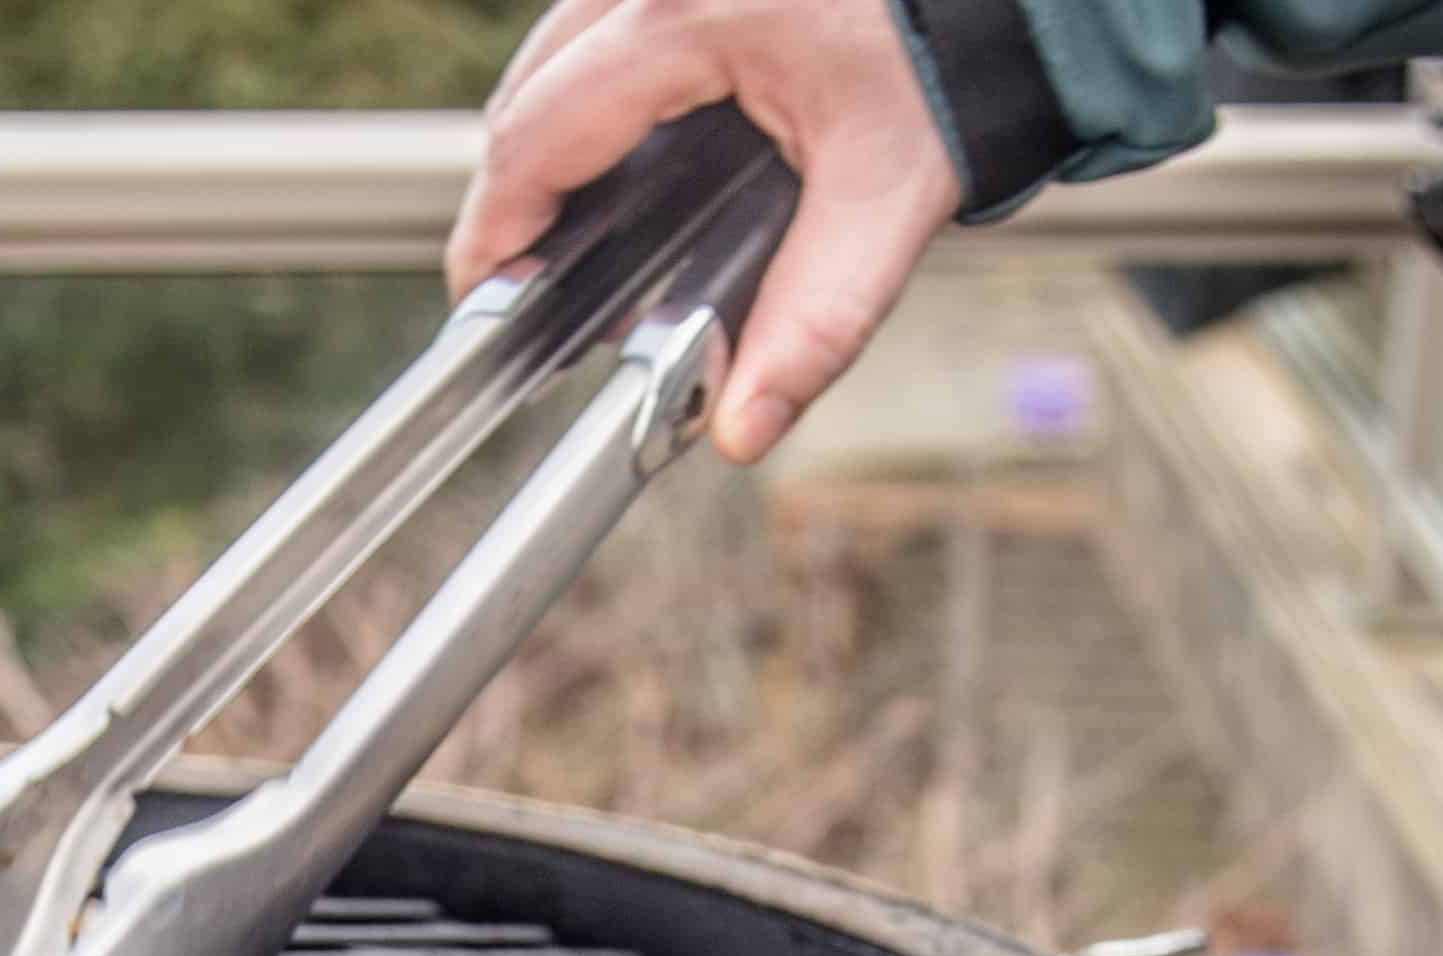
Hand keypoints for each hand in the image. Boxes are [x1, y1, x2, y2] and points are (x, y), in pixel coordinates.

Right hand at [446, 0, 967, 461]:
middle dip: (518, 192)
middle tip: (535, 280)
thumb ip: (811, 322)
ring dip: (553, 137)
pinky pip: (602, 28)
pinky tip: (627, 156)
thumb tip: (738, 427)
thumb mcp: (886, 201)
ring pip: (557, 53)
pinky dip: (596, 93)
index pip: (537, 139)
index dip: (495, 231)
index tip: (487, 302)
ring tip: (578, 228)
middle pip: (528, 92)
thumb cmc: (955, 65)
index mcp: (688, 22)